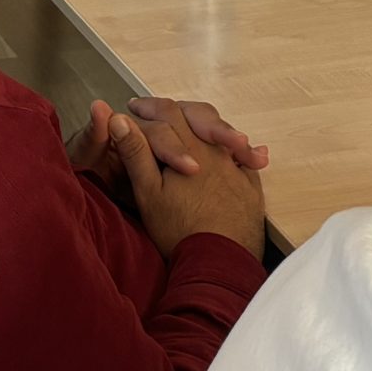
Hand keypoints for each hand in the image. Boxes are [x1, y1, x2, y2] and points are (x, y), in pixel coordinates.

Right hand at [107, 111, 266, 260]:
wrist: (220, 263)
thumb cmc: (180, 232)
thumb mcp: (148, 193)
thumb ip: (136, 153)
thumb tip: (120, 120)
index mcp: (189, 148)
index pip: (167, 113)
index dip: (149, 106)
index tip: (135, 107)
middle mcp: (216, 151)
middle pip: (197, 115)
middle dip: (176, 110)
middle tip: (158, 111)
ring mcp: (236, 168)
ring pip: (221, 133)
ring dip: (206, 124)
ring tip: (195, 125)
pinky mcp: (250, 186)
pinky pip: (243, 157)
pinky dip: (235, 149)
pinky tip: (235, 150)